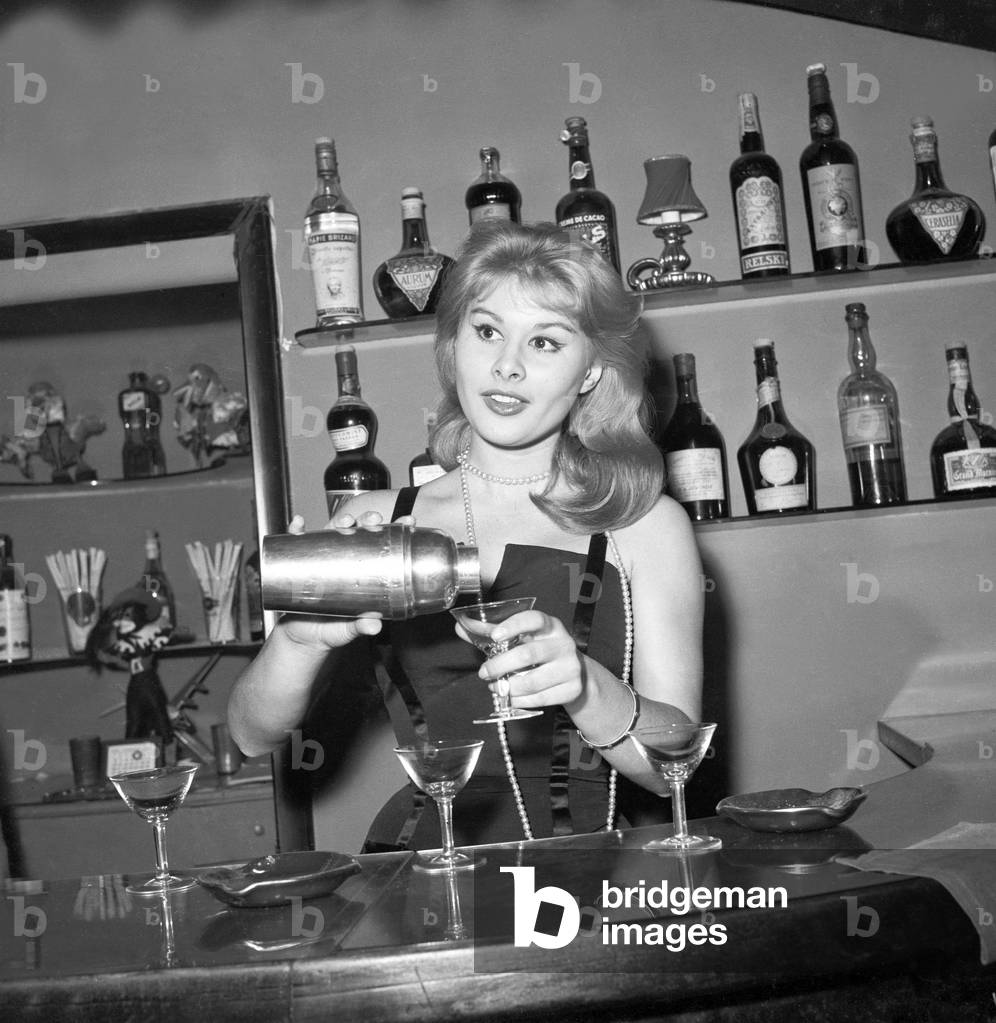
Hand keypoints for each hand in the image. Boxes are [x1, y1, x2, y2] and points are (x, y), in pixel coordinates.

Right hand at [274, 512, 405, 650]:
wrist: (303, 638)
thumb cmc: (332, 630)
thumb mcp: (348, 629)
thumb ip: (360, 626)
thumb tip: (374, 626)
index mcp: (364, 572)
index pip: (383, 546)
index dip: (395, 532)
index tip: (407, 521)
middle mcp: (345, 560)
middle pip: (359, 532)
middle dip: (368, 520)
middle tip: (373, 519)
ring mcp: (324, 559)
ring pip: (332, 532)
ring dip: (339, 522)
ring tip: (345, 521)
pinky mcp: (301, 563)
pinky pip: (297, 543)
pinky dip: (296, 532)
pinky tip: (299, 525)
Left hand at [458, 609, 585, 708]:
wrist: (575, 673)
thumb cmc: (539, 650)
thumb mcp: (520, 638)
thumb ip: (490, 632)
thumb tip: (460, 626)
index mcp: (550, 625)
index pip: (534, 619)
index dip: (514, 626)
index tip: (495, 636)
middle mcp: (563, 643)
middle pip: (528, 654)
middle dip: (500, 665)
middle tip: (484, 673)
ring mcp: (571, 667)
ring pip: (533, 681)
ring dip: (508, 687)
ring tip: (496, 687)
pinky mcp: (572, 688)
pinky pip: (541, 698)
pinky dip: (521, 700)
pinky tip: (512, 697)